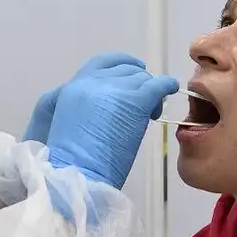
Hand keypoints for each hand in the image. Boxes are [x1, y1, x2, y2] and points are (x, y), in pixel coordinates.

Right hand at [46, 59, 178, 188]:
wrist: (79, 173)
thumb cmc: (73, 161)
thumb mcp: (67, 123)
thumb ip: (84, 106)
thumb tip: (108, 105)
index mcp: (74, 87)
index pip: (103, 63)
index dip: (121, 64)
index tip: (132, 70)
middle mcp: (92, 82)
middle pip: (125, 70)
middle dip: (136, 84)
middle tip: (142, 104)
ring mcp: (113, 89)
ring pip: (142, 78)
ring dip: (149, 92)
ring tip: (150, 113)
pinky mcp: (133, 101)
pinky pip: (157, 85)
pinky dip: (166, 85)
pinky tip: (169, 89)